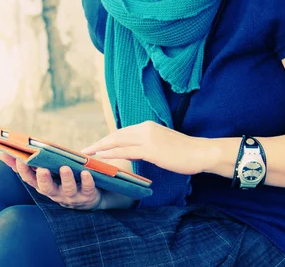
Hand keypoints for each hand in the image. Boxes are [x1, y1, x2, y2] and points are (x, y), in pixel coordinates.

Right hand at [0, 154, 102, 210]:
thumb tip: (2, 154)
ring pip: (68, 189)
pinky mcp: (88, 195)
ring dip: (66, 178)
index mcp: (44, 186)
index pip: (30, 180)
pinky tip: (85, 172)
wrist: (89, 197)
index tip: (19, 159)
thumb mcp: (44, 173)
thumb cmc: (62, 180)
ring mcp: (72, 196)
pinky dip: (86, 181)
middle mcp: (56, 193)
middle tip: (41, 169)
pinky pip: (87, 188)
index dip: (24, 171)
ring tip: (65, 167)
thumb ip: (25, 165)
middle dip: (43, 179)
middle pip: (47, 188)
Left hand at [80, 121, 216, 174]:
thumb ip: (146, 145)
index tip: (94, 146)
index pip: (121, 133)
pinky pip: (125, 151)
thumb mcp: (162, 144)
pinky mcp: (150, 149)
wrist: (201, 152)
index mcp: (147, 126)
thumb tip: (133, 151)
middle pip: (115, 135)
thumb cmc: (184, 152)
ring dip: (99, 148)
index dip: (106, 140)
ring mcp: (147, 138)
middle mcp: (144, 128)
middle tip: (82, 151)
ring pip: (117, 141)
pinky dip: (111, 154)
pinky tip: (102, 158)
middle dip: (98, 143)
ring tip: (86, 155)